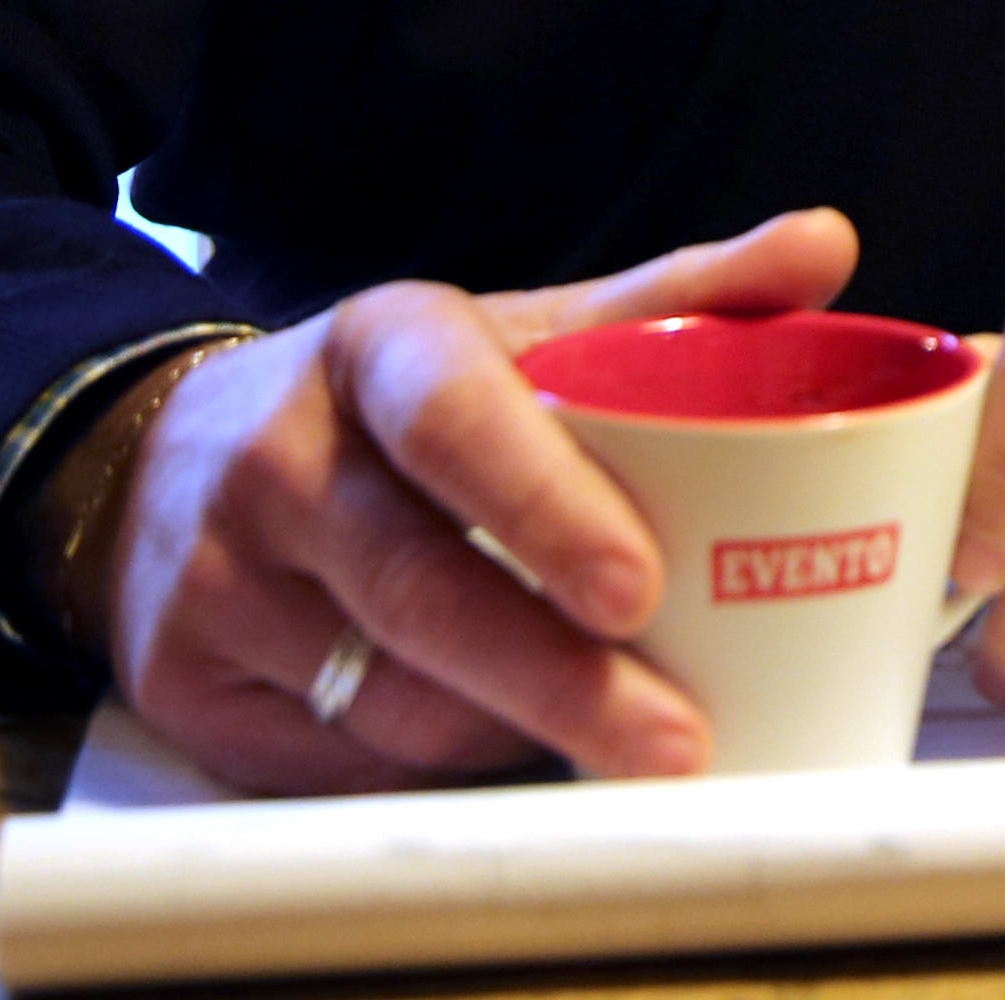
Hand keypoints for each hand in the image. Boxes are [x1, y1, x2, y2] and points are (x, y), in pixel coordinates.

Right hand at [82, 206, 858, 790]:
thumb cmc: (403, 405)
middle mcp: (281, 454)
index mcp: (379, 347)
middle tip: (676, 736)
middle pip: (420, 588)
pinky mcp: (185, 680)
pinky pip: (339, 755)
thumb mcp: (523, 332)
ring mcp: (218, 576)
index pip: (452, 419)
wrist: (180, 460)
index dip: (544, 504)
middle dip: (558, 677)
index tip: (640, 584)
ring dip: (513, 728)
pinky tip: (491, 739)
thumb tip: (824, 245)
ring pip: (390, 692)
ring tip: (614, 740)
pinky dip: (433, 759)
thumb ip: (676, 298)